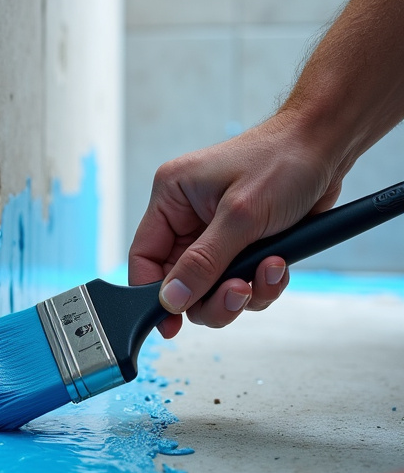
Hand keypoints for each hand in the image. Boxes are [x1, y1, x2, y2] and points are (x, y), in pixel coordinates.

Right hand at [128, 112, 342, 337]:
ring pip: (213, 290)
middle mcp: (189, 218)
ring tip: (269, 270)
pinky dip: (262, 283)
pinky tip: (279, 264)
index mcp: (172, 198)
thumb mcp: (239, 216)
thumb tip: (170, 300)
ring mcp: (217, 234)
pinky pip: (242, 282)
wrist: (327, 147)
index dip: (153, 294)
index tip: (169, 324)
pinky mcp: (245, 245)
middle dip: (213, 297)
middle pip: (181, 284)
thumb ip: (203, 263)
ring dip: (244, 292)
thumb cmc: (283, 161)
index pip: (144, 257)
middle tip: (238, 294)